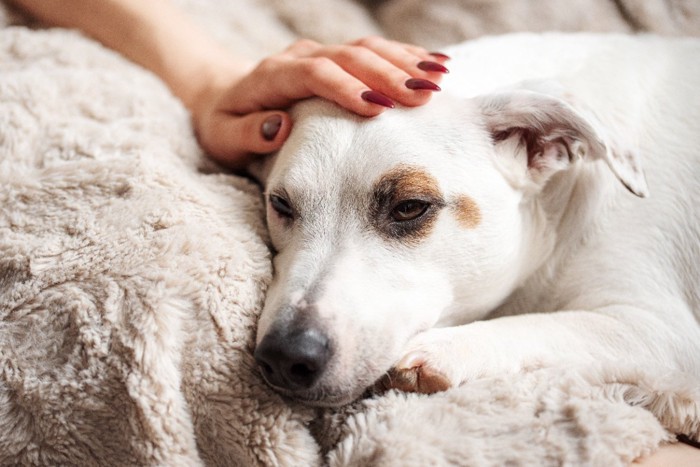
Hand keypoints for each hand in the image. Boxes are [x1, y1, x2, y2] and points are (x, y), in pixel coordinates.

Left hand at [191, 37, 449, 168]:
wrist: (227, 96)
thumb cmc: (225, 124)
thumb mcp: (223, 137)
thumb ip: (246, 134)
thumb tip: (277, 126)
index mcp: (272, 76)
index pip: (314, 74)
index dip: (346, 88)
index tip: (377, 110)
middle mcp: (299, 57)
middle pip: (349, 56)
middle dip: (387, 75)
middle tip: (422, 96)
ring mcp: (321, 53)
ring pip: (367, 48)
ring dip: (404, 62)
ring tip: (438, 80)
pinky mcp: (336, 58)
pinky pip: (374, 51)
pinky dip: (405, 57)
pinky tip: (435, 65)